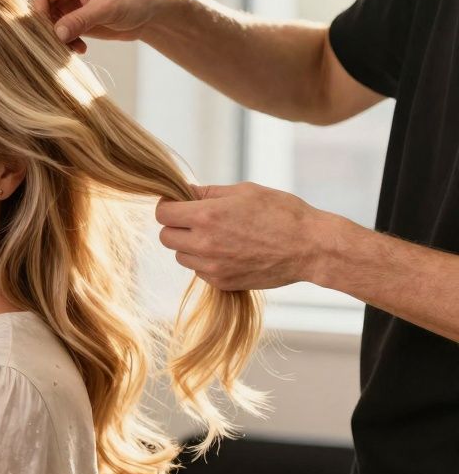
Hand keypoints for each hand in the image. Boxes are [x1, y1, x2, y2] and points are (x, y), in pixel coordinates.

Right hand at [29, 0, 170, 53]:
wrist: (150, 12)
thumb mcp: (107, 8)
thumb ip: (80, 20)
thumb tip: (57, 34)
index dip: (41, 16)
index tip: (53, 35)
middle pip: (39, 12)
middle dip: (48, 31)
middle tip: (63, 46)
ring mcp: (66, 4)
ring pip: (46, 26)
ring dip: (57, 40)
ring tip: (75, 49)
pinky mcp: (71, 19)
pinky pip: (57, 34)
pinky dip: (65, 44)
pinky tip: (80, 49)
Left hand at [155, 182, 331, 290]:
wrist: (310, 247)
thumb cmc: (281, 213)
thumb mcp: (244, 191)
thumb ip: (207, 193)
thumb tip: (182, 192)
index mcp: (207, 216)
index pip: (162, 214)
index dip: (168, 206)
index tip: (177, 204)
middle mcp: (204, 244)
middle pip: (165, 237)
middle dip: (176, 226)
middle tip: (195, 219)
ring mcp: (212, 266)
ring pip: (181, 256)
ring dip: (190, 245)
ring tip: (217, 236)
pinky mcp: (222, 282)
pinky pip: (199, 271)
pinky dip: (206, 261)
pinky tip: (229, 251)